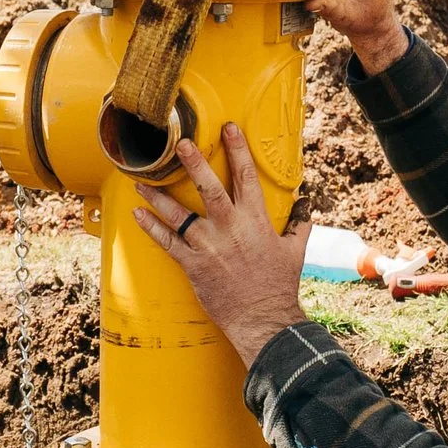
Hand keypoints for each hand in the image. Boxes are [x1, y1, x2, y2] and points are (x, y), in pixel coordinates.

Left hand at [132, 124, 310, 363]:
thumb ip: (299, 226)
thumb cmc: (278, 286)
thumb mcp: (295, 252)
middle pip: (209, 188)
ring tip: (142, 181)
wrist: (263, 319)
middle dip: (193, 164)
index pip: (246, 177)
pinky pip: (168, 243)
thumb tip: (308, 208)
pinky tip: (139, 214)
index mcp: (255, 220)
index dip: (238, 150)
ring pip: (179, 215)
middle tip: (179, 144)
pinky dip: (152, 228)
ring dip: (159, 196)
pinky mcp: (193, 265)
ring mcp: (209, 246)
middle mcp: (230, 228)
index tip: (229, 128)